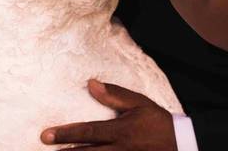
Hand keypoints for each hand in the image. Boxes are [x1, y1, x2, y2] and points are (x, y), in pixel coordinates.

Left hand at [40, 79, 176, 150]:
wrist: (182, 144)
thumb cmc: (158, 122)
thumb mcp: (139, 103)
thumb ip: (114, 95)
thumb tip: (91, 84)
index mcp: (120, 131)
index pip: (88, 132)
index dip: (66, 134)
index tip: (46, 135)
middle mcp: (119, 149)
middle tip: (45, 150)